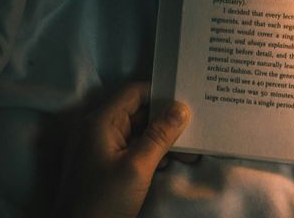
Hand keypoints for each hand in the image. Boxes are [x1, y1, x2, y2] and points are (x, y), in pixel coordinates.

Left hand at [55, 83, 190, 217]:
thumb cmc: (104, 201)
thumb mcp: (137, 167)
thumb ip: (160, 135)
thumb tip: (181, 107)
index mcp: (99, 123)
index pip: (133, 93)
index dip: (160, 92)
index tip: (187, 98)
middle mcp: (97, 131)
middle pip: (137, 112)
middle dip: (166, 119)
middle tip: (196, 124)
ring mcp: (100, 149)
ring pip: (138, 132)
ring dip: (163, 139)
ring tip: (190, 149)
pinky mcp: (105, 166)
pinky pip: (132, 149)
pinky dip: (152, 153)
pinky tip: (173, 161)